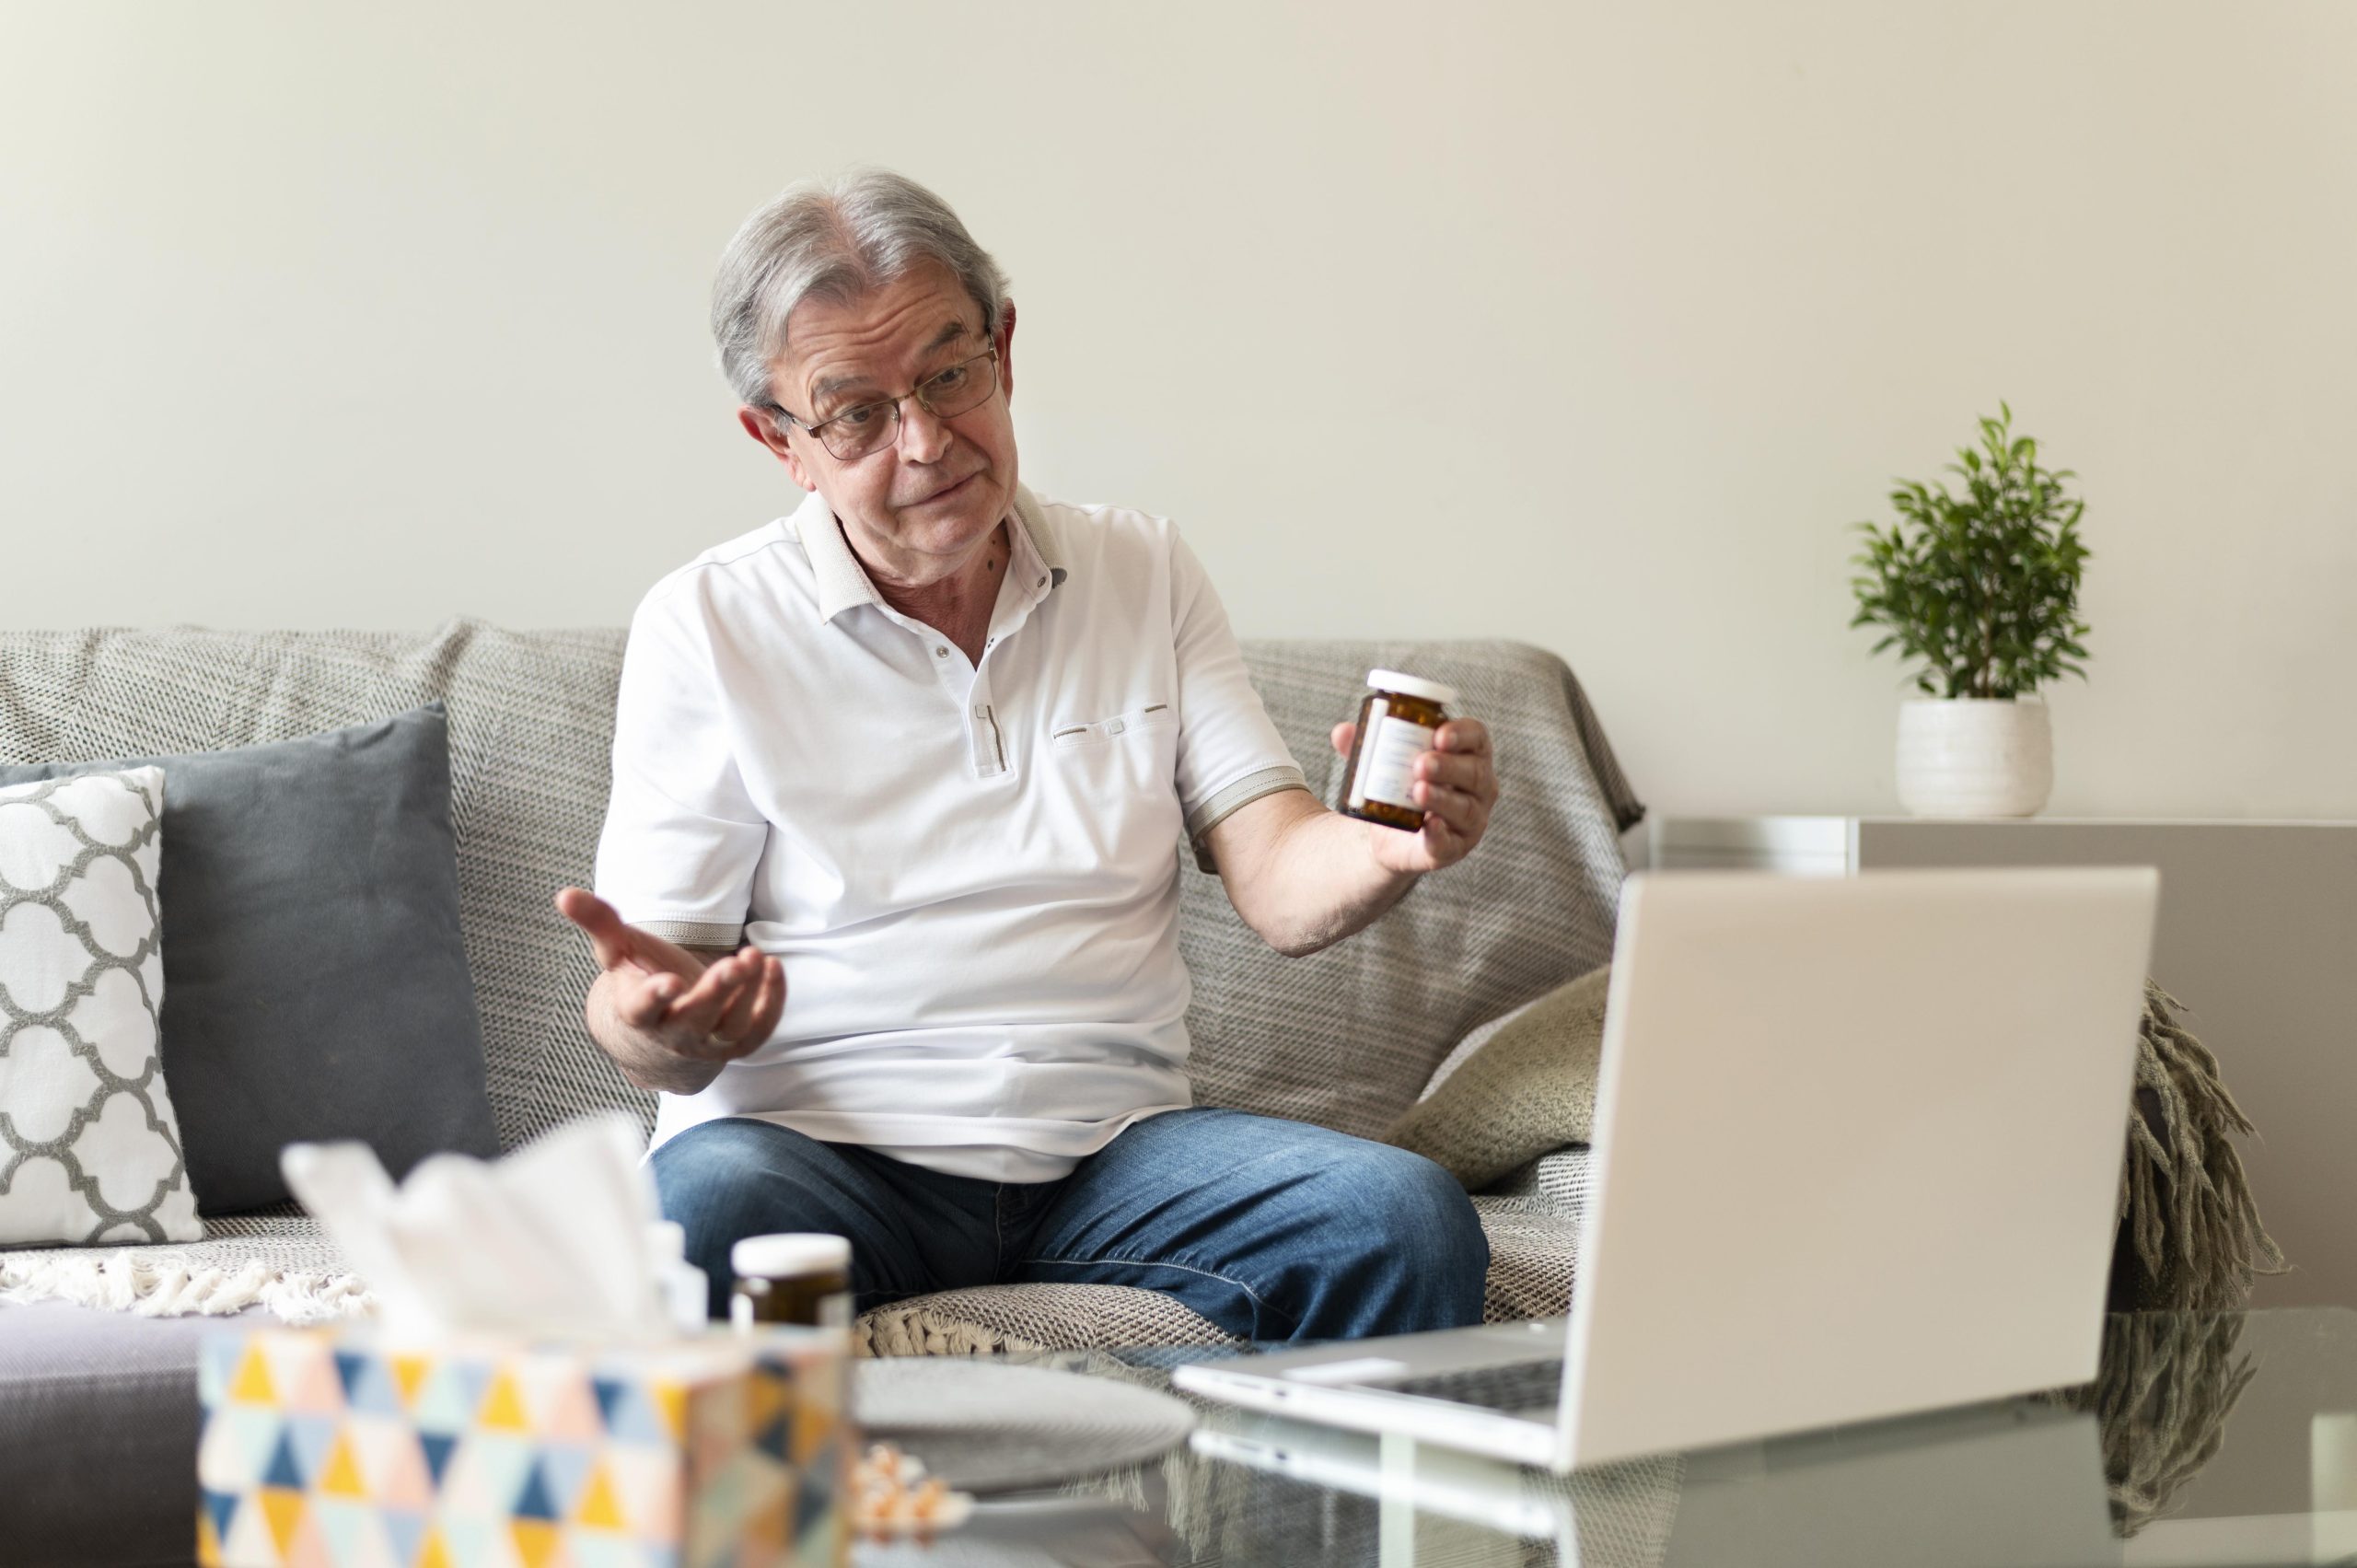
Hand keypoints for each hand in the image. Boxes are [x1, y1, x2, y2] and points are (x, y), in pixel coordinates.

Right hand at [554, 888, 784, 1063]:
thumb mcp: (617, 953)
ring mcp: (708, 1042)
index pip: (643, 1010)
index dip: (655, 997)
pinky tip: (775, 969)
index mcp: (638, 1012)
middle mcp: (674, 1033)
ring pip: (731, 1026)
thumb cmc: (638, 982)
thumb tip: (564, 894)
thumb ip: (598, 923)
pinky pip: (759, 1030)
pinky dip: (771, 1003)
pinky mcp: (738, 1044)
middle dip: (715, 993)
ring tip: (755, 956)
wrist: (662, 1036)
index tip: (669, 982)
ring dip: (748, 993)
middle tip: (733, 964)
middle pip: (695, 1020)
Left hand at [1328, 716, 1499, 873]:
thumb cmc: (1401, 786)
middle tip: (1420, 763)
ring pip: (1464, 808)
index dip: (1462, 733)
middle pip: (1474, 773)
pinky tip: (1428, 826)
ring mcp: (1471, 820)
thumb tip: (1341, 732)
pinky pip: (1450, 843)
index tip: (1439, 733)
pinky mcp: (1454, 848)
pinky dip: (1439, 835)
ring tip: (1418, 790)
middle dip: (1448, 766)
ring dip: (1442, 798)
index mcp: (1468, 756)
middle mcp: (1479, 788)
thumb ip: (1366, 748)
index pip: (1477, 738)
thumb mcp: (1385, 763)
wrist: (1392, 834)